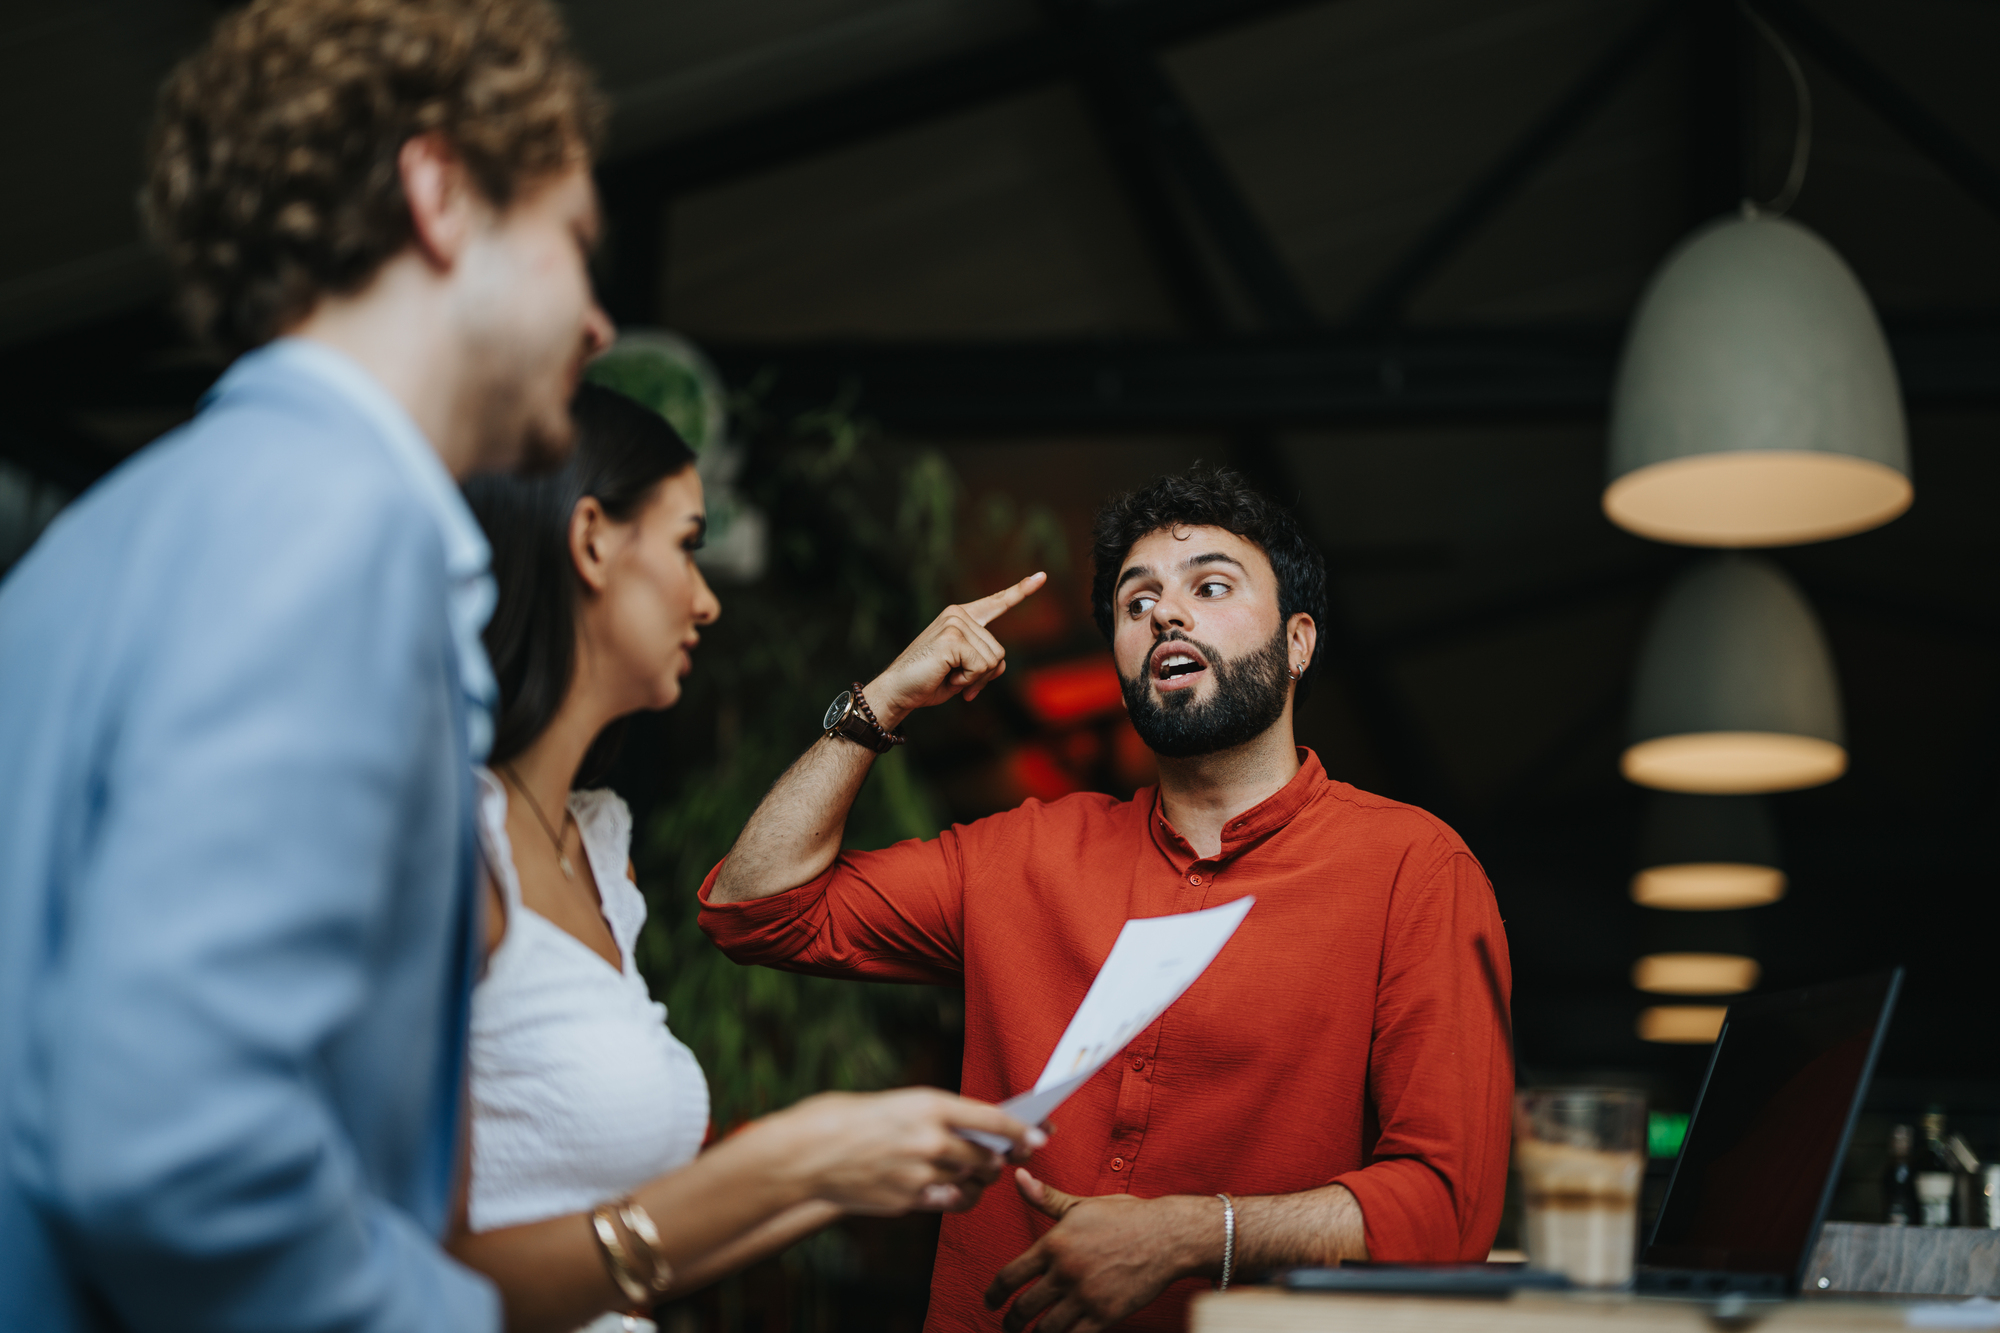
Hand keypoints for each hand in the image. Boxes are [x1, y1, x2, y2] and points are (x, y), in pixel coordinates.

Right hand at [759, 1088, 1044, 1215]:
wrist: (806, 1152)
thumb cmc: (848, 1118)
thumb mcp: (897, 1103)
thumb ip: (935, 1116)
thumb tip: (971, 1128)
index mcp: (930, 1103)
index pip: (993, 1118)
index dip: (1023, 1130)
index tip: (1042, 1136)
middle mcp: (931, 1138)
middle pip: (988, 1155)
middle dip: (998, 1158)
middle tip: (999, 1156)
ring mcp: (921, 1172)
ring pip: (972, 1182)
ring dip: (978, 1179)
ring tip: (970, 1172)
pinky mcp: (908, 1199)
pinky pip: (948, 1202)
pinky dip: (952, 1197)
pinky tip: (944, 1188)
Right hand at [864, 572, 1046, 729]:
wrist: (897, 691)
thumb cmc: (928, 681)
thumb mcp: (964, 671)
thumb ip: (984, 662)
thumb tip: (998, 664)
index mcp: (961, 617)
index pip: (996, 602)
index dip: (1020, 591)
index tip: (1042, 576)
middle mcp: (959, 614)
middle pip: (999, 652)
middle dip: (982, 676)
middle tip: (955, 679)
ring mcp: (955, 624)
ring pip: (993, 661)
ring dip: (974, 679)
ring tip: (947, 675)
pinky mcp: (952, 638)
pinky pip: (981, 667)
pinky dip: (966, 681)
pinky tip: (946, 676)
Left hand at [985, 1170, 1213, 1332]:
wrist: (1167, 1236)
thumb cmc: (1126, 1217)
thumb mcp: (1082, 1205)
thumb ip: (1046, 1198)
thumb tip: (1018, 1176)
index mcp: (1054, 1243)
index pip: (1010, 1275)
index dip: (994, 1293)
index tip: (990, 1301)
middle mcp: (1065, 1271)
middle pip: (1023, 1307)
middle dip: (1010, 1322)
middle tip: (1008, 1326)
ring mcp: (1085, 1295)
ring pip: (1045, 1328)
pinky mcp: (1106, 1314)